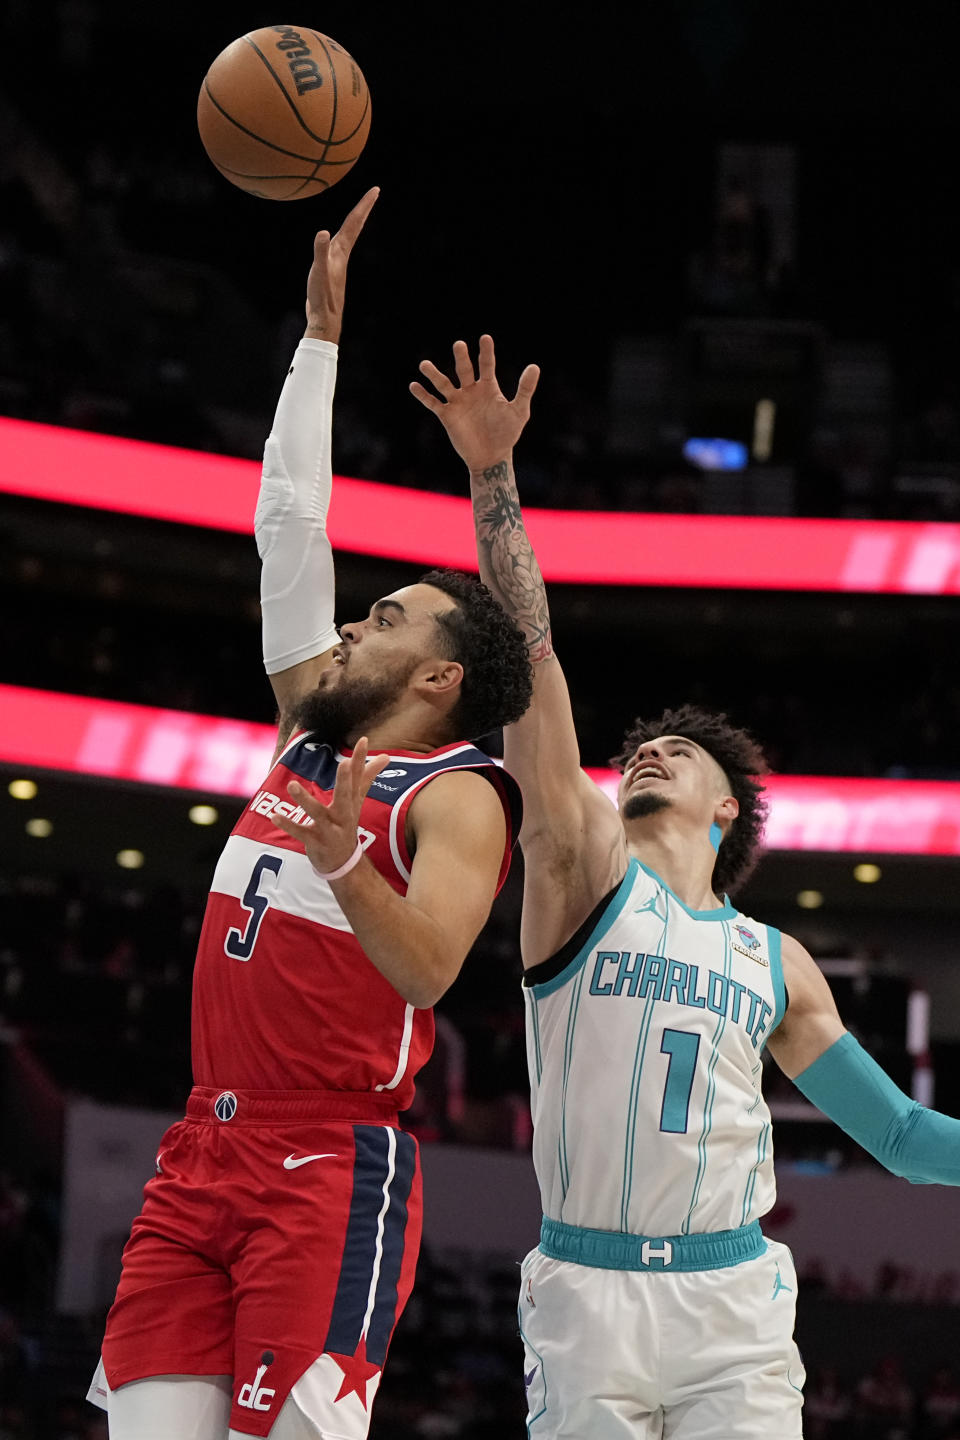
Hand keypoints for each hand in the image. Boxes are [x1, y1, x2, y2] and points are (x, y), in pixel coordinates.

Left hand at [270, 738, 388, 875]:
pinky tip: (275, 817)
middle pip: (346, 795)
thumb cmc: (347, 824)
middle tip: (344, 764)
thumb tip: (385, 757)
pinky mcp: (315, 841)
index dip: (360, 759)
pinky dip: (288, 825)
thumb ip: (367, 777)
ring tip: (292, 785)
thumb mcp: (358, 801)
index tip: (363, 740)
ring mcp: (330, 829)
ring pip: (317, 813)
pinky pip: (300, 832)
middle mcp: (343, 814)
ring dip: (304, 800)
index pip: (358, 777)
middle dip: (345, 780)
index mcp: (352, 802)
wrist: (343, 862)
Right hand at [304, 186, 378, 344]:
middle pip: (355, 226)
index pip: (354, 223)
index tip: (375, 189)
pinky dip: (340, 236)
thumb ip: (320, 251)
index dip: (363, 205)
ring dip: (354, 222)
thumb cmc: (322, 297)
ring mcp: (338, 262)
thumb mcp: (318, 272)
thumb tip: (324, 232)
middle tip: (374, 193)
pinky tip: (337, 239)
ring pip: (348, 236)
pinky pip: (338, 245)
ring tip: (359, 211)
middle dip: (363, 209)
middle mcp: (342, 254)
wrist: (325, 319)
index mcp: (341, 251)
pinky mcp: (332, 270)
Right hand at [409, 334, 539, 472]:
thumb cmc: (507, 434)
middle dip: (462, 358)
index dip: (486, 352)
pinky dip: (423, 395)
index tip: (485, 338)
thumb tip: (534, 366)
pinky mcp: (447, 416)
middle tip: (459, 344)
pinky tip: (414, 385)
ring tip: (424, 364)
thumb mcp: (519, 411)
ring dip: (434, 375)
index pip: (487, 365)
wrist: (492, 457)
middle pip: (464, 370)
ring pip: (444, 384)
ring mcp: (458, 402)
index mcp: (488, 388)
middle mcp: (471, 391)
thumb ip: (525, 389)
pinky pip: (433, 403)